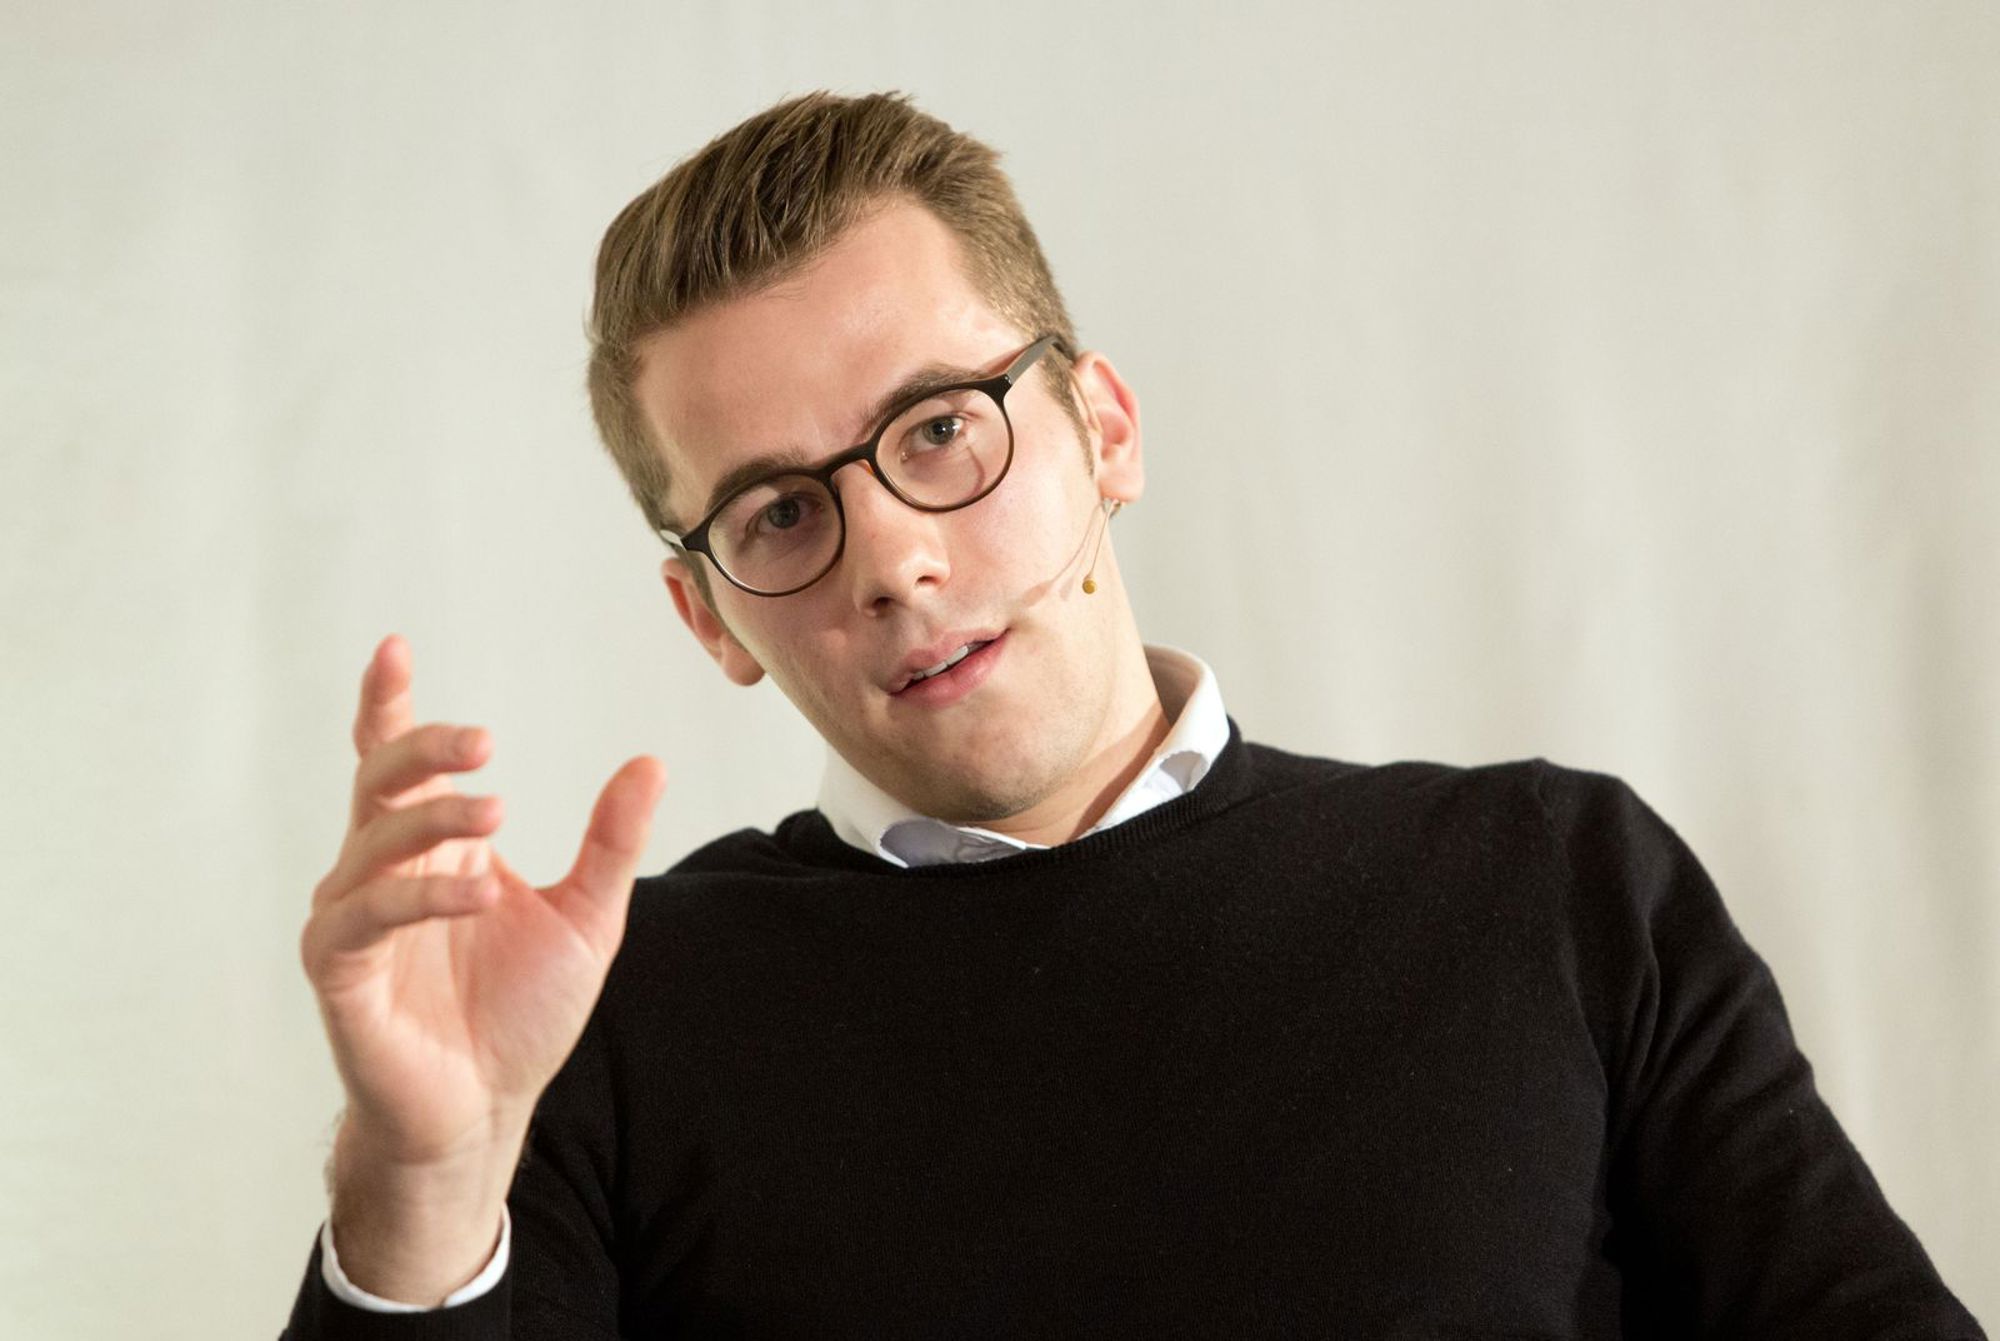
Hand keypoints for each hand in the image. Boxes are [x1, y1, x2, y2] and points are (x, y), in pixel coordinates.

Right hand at [300, 634, 665, 1166]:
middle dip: (423, 748)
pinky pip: (365, 917)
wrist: (487, 1111)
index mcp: (435, 851)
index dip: (389, 705)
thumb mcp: (588, 918)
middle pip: (381, 782)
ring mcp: (354, 921)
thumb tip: (650, 762)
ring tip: (497, 809)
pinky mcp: (340, 973)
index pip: (400, 765)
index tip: (395, 647)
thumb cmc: (520, 1017)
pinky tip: (473, 889)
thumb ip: (611, 842)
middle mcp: (384, 873)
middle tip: (484, 742)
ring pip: (373, 842)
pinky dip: (416, 896)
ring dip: (431, 817)